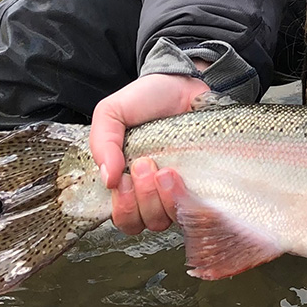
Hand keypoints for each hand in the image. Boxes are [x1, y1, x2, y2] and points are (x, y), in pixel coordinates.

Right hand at [90, 73, 208, 233]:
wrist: (184, 83)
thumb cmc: (147, 100)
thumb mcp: (112, 112)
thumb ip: (102, 142)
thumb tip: (107, 180)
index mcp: (128, 182)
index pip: (124, 218)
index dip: (123, 209)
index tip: (122, 181)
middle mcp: (154, 192)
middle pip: (145, 223)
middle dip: (142, 199)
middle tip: (144, 165)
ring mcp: (180, 190)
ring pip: (168, 219)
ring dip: (162, 198)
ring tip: (165, 169)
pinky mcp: (204, 184)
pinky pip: (196, 209)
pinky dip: (185, 199)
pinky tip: (180, 176)